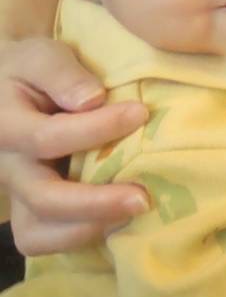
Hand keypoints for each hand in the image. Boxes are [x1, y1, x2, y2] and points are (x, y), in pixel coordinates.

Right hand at [0, 36, 148, 254]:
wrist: (10, 87)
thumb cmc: (33, 69)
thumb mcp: (43, 56)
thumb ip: (62, 74)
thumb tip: (91, 100)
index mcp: (8, 126)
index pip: (48, 137)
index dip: (96, 129)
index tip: (140, 113)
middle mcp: (9, 167)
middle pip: (42, 198)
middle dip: (94, 203)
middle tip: (142, 199)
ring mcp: (18, 192)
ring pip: (38, 231)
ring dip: (88, 228)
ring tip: (135, 215)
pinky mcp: (32, 208)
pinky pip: (43, 239)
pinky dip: (78, 238)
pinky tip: (118, 223)